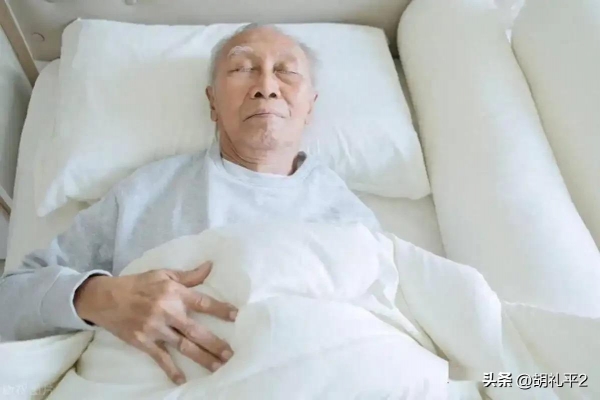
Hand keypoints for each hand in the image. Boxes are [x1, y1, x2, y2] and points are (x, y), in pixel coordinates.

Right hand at [74, 261, 236, 384]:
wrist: (106, 298)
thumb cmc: (138, 284)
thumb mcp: (163, 274)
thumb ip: (189, 275)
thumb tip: (210, 266)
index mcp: (174, 293)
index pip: (202, 302)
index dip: (220, 309)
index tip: (236, 316)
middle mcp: (167, 312)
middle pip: (195, 330)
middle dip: (214, 343)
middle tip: (231, 354)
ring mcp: (155, 329)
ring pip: (183, 346)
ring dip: (201, 357)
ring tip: (218, 366)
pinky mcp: (144, 342)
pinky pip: (160, 358)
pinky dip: (171, 370)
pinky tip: (182, 380)